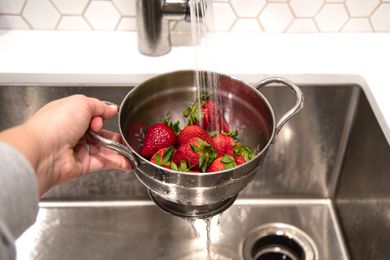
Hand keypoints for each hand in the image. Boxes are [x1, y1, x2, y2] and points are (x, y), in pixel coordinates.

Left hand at [0, 95, 131, 195]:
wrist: (44, 152)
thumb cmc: (55, 124)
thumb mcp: (81, 103)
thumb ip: (100, 106)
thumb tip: (111, 109)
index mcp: (69, 114)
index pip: (92, 114)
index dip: (103, 115)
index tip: (110, 115)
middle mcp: (73, 132)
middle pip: (100, 133)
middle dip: (113, 133)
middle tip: (124, 134)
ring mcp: (78, 149)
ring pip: (104, 148)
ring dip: (118, 149)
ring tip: (130, 149)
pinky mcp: (83, 165)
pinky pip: (103, 162)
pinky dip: (117, 162)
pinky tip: (128, 162)